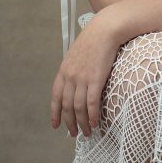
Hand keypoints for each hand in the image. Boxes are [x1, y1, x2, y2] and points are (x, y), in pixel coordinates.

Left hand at [50, 11, 121, 137]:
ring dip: (82, 123)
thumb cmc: (94, 38)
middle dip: (69, 122)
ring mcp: (82, 79)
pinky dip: (92, 116)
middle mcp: (70, 76)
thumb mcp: (77, 52)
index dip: (55, 113)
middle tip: (74, 133)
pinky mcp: (95, 80)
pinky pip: (91, 104)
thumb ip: (74, 67)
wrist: (105, 29)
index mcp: (64, 70)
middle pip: (66, 106)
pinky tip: (95, 124)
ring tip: (86, 132)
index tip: (56, 125)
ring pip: (78, 108)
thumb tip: (75, 79)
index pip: (56, 97)